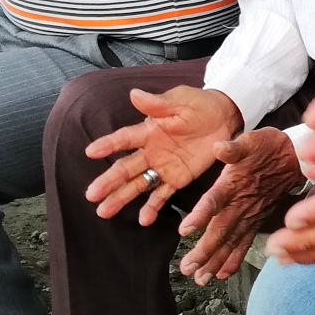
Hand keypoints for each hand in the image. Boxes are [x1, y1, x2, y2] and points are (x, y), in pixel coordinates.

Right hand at [81, 86, 242, 224]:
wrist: (224, 117)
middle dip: (109, 182)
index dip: (108, 145)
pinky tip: (143, 220)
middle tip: (92, 195)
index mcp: (149, 130)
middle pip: (126, 168)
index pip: (124, 139)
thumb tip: (134, 94)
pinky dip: (153, 207)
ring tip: (104, 212)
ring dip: (121, 198)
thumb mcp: (181, 100)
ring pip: (138, 185)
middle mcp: (151, 151)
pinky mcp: (177, 179)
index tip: (90, 152)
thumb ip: (159, 102)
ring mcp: (162, 167)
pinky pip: (162, 195)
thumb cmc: (199, 104)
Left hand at [178, 128, 304, 283]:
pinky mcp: (256, 221)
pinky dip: (234, 260)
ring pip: (231, 241)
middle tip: (187, 268)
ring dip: (215, 261)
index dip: (200, 215)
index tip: (185, 231)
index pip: (215, 201)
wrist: (294, 158)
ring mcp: (250, 215)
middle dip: (204, 251)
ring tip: (200, 279)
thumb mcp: (251, 140)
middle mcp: (241, 204)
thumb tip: (218, 147)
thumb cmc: (268, 148)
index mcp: (234, 183)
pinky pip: (244, 243)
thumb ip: (233, 148)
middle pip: (221, 229)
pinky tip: (222, 274)